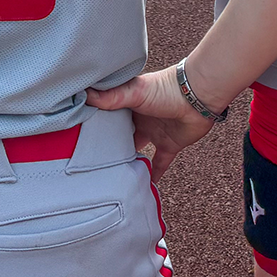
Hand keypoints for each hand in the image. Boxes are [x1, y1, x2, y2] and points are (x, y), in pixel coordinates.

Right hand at [86, 69, 214, 179]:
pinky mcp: (170, 145)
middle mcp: (139, 119)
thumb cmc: (166, 88)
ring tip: (112, 177)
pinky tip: (144, 188)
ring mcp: (154, 133)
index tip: (78, 140)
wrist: (198, 96)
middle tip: (92, 164)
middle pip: (120, 136)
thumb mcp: (134, 92)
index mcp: (127, 105)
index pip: (106, 118)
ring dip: (129, 162)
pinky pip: (160, 164)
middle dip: (109, 148)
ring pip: (137, 151)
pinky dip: (154, 176)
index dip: (94, 127)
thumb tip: (84, 95)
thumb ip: (110, 97)